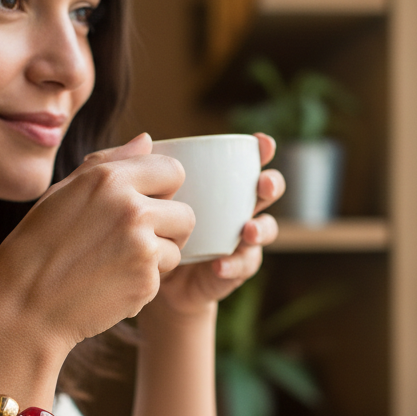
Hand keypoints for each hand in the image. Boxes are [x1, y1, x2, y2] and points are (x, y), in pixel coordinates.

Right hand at [0, 133, 194, 359]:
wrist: (23, 307)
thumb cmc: (35, 248)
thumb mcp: (61, 194)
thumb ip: (108, 163)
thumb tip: (147, 140)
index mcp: (108, 179)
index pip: (172, 170)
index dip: (162, 189)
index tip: (144, 204)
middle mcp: (131, 209)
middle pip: (185, 213)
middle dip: (167, 228)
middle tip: (132, 243)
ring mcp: (142, 248)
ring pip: (176, 249)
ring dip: (156, 259)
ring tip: (114, 265)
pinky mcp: (146, 283)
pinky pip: (160, 279)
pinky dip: (140, 284)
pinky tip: (107, 285)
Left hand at [148, 133, 283, 318]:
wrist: (153, 277)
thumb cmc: (153, 229)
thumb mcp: (151, 199)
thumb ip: (151, 172)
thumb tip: (145, 138)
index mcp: (222, 188)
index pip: (248, 164)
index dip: (262, 151)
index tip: (262, 142)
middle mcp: (237, 211)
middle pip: (267, 193)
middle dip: (271, 185)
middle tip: (262, 185)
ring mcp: (239, 241)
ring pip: (265, 231)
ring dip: (260, 228)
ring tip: (247, 230)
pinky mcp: (232, 270)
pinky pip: (242, 267)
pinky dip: (233, 265)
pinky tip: (219, 265)